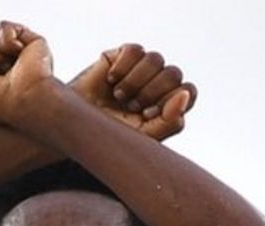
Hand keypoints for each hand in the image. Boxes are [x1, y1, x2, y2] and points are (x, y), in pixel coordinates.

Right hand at [69, 44, 196, 140]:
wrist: (76, 126)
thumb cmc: (111, 136)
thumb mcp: (144, 137)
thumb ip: (170, 121)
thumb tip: (184, 95)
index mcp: (169, 103)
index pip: (188, 91)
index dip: (171, 100)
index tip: (147, 114)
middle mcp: (158, 83)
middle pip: (173, 73)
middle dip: (151, 92)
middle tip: (130, 106)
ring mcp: (141, 68)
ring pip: (156, 59)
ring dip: (136, 81)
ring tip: (119, 95)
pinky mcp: (122, 55)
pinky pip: (135, 50)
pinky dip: (123, 67)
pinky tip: (111, 80)